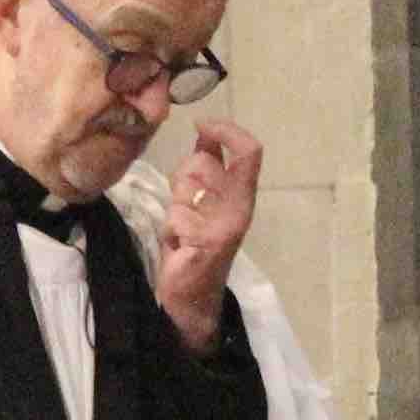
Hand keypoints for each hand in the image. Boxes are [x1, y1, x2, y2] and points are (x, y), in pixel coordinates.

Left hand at [158, 116, 261, 351]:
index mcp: (242, 193)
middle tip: (186, 205)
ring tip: (184, 227)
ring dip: (175, 205)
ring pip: (185, 186)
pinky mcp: (208, 243)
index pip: (249, 151)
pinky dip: (170, 229)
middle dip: (182, 176)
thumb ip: (208, 164)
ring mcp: (226, 225)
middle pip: (203, 160)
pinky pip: (177, 216)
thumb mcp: (203, 196)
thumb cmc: (197, 243)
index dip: (226, 129)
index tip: (202, 125)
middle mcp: (240, 207)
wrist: (193, 294)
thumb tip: (205, 130)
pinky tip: (179, 244)